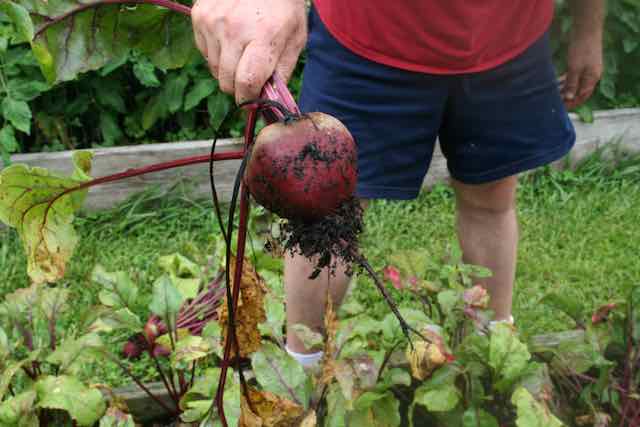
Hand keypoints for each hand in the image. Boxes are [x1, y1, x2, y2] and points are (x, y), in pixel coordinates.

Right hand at [191, 0, 306, 102]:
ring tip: (242, 51)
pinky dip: (216, 52)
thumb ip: (282, 72)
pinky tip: (230, 37)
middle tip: (250, 77)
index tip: (253, 100)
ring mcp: (213, 22)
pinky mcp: (199, 15)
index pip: (246, 84)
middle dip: (238, 87)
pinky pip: (204, 51)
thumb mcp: (295, 38)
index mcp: (263, 37)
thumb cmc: (284, 7)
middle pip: (226, 82)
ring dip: (227, 69)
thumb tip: (269, 101)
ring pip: (214, 69)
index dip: (249, 99)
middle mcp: (234, 30)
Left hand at [560, 29, 602, 109]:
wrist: (586, 29)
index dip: (572, 103)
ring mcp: (587, 69)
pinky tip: (556, 83)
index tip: (561, 108)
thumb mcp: (575, 68)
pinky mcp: (581, 63)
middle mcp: (591, 75)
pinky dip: (565, 80)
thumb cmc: (581, 49)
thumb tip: (569, 98)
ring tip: (553, 94)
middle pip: (578, 91)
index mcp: (592, 78)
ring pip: (575, 83)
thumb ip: (572, 83)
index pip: (582, 96)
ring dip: (565, 89)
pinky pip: (573, 76)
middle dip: (567, 97)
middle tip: (554, 102)